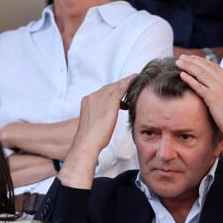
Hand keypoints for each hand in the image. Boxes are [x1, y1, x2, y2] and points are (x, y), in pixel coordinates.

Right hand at [58, 74, 135, 188]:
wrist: (87, 142)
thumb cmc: (91, 138)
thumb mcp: (93, 124)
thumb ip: (99, 117)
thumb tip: (105, 120)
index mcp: (87, 101)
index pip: (103, 92)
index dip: (112, 90)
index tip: (120, 91)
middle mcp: (93, 96)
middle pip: (109, 87)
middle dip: (120, 84)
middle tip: (131, 82)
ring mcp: (101, 97)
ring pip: (116, 85)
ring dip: (126, 82)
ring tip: (135, 80)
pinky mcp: (110, 101)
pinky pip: (122, 88)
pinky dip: (129, 82)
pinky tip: (135, 80)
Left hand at [175, 54, 222, 139]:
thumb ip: (222, 92)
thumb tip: (214, 91)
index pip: (214, 66)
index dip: (202, 61)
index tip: (192, 58)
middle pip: (206, 67)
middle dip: (193, 60)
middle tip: (182, 57)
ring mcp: (218, 89)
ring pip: (201, 73)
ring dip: (188, 66)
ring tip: (178, 62)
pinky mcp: (213, 98)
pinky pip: (199, 86)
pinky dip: (190, 79)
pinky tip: (181, 75)